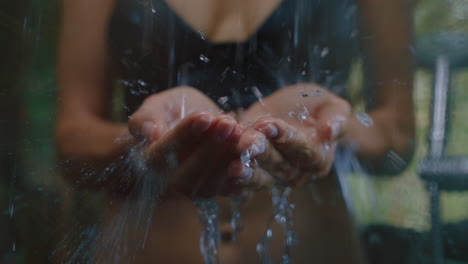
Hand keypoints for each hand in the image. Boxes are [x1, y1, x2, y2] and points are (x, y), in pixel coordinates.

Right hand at [128, 86, 256, 196]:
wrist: (187, 127)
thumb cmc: (168, 114)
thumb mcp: (156, 106)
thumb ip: (147, 117)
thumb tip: (150, 133)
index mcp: (149, 161)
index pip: (164, 152)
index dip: (185, 134)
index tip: (204, 117)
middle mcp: (169, 182)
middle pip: (190, 171)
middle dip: (212, 146)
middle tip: (227, 123)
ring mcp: (192, 190)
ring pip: (211, 182)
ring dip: (228, 158)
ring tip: (241, 132)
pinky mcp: (212, 191)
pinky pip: (228, 187)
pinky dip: (241, 172)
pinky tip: (251, 154)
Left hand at [236, 83, 350, 187]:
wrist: (295, 109)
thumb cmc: (317, 106)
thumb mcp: (332, 105)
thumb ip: (336, 118)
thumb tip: (331, 132)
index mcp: (317, 159)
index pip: (303, 150)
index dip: (286, 138)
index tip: (270, 124)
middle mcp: (295, 171)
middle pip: (278, 165)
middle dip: (261, 153)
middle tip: (245, 142)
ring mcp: (273, 173)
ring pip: (259, 174)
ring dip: (245, 169)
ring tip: (232, 164)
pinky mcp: (253, 168)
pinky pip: (243, 171)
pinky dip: (230, 170)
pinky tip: (220, 164)